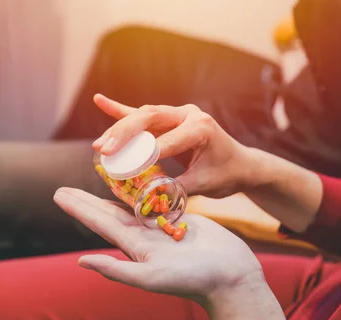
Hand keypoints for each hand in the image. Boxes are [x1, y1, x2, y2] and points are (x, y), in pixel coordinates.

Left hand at [53, 187, 266, 304]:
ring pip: (132, 204)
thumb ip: (117, 270)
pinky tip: (137, 180)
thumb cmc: (193, 280)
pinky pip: (158, 200)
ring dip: (113, 192)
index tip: (58, 194)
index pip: (100, 223)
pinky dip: (145, 188)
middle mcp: (145, 237)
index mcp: (135, 248)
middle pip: (109, 213)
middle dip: (87, 201)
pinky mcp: (181, 219)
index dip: (79, 209)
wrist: (230, 278)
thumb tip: (81, 261)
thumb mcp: (151, 277)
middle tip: (64, 187)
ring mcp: (162, 228)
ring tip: (97, 181)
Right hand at [92, 94, 250, 197]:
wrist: (240, 163)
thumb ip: (177, 189)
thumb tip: (147, 198)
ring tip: (100, 145)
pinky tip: (99, 100)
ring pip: (142, 117)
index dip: (148, 154)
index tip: (128, 169)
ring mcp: (176, 115)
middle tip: (104, 150)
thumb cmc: (226, 173)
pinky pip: (140, 114)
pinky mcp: (167, 120)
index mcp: (201, 127)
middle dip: (124, 134)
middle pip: (150, 117)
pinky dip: (119, 110)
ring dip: (119, 130)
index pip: (170, 139)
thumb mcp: (205, 185)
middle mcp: (188, 115)